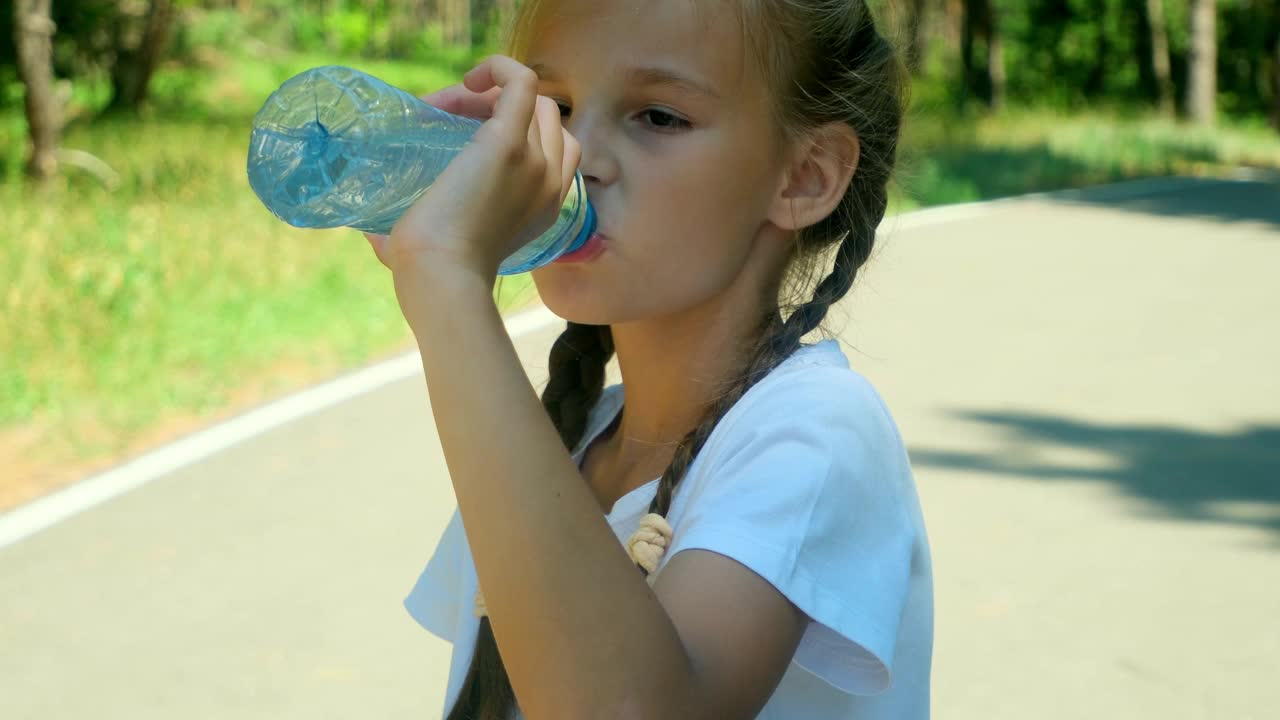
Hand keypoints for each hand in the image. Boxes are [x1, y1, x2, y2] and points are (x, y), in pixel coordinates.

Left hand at [365, 55, 581, 327]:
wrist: (442, 277)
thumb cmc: (433, 274)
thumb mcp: (441, 251)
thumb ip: (423, 238)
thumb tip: (373, 236)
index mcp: (543, 208)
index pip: (558, 151)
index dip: (524, 134)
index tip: (475, 139)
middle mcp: (549, 182)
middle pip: (547, 120)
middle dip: (504, 109)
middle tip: (456, 119)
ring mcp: (534, 160)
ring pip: (533, 99)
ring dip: (492, 93)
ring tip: (453, 105)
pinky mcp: (509, 142)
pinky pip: (520, 81)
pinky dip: (497, 68)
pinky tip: (466, 81)